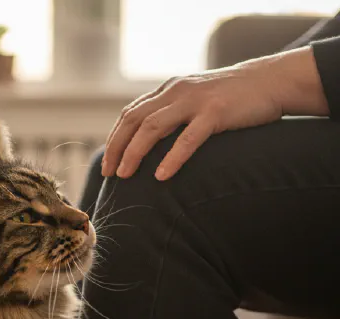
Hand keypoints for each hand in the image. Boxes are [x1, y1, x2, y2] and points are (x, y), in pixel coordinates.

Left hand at [103, 47, 328, 180]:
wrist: (271, 81)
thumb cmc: (231, 100)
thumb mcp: (194, 103)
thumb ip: (172, 116)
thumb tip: (148, 146)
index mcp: (168, 91)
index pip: (130, 114)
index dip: (114, 139)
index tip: (107, 164)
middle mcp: (176, 92)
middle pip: (133, 121)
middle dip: (116, 148)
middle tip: (109, 174)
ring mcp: (195, 100)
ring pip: (152, 127)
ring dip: (134, 153)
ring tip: (125, 176)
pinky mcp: (216, 112)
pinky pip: (188, 137)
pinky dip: (172, 158)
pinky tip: (161, 176)